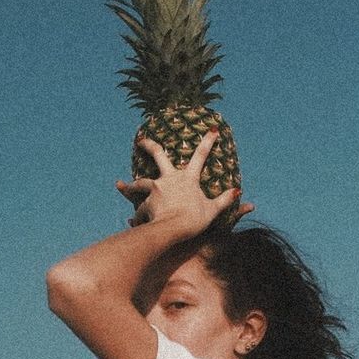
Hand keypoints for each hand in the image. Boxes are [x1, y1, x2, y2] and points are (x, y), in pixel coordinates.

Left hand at [115, 129, 254, 233]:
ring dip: (130, 185)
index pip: (201, 156)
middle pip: (158, 155)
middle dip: (149, 145)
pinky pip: (139, 209)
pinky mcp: (146, 202)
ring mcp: (156, 189)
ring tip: (121, 185)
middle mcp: (169, 179)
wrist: (173, 229)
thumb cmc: (194, 220)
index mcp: (188, 178)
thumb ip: (224, 200)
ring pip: (139, 182)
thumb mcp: (212, 210)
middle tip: (140, 140)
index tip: (213, 129)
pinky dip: (136, 216)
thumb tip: (237, 192)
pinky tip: (132, 221)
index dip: (208, 142)